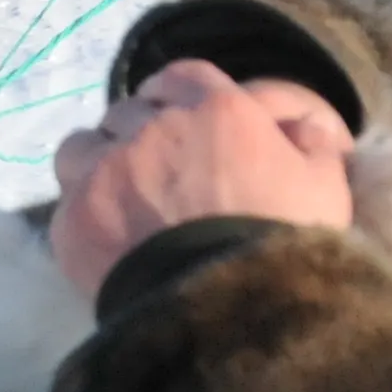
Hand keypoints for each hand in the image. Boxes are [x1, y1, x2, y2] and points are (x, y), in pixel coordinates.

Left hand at [50, 61, 354, 299]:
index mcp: (216, 111)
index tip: (181, 121)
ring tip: (116, 198)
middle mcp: (152, 129)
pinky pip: (67, 202)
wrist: (227, 313)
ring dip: (98, 163)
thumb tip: (299, 128)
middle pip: (130, 112)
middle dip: (140, 133)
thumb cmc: (281, 245)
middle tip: (155, 170)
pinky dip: (83, 216)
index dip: (180, 97)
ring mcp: (106, 172)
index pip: (183, 77)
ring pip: (83, 146)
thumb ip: (310, 145)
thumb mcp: (324, 188)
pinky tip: (104, 241)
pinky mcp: (74, 219)